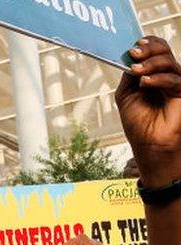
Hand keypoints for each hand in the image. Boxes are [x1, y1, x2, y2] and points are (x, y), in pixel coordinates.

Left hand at [117, 37, 180, 187]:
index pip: (155, 51)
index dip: (147, 45)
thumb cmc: (137, 121)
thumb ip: (129, 76)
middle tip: (135, 53)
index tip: (134, 46)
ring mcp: (175, 83)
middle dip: (149, 49)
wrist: (148, 142)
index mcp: (152, 73)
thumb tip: (130, 58)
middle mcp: (166, 74)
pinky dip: (159, 78)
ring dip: (151, 63)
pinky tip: (145, 82)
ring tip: (136, 70)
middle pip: (164, 51)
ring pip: (169, 62)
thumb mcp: (126, 95)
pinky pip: (174, 79)